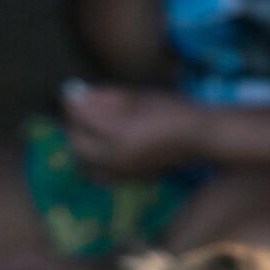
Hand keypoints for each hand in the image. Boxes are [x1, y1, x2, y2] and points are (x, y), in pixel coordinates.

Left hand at [62, 85, 205, 177]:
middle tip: (78, 107)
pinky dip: (90, 160)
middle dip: (73, 123)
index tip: (69, 90)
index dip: (72, 101)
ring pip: (83, 162)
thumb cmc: (173, 110)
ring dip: (79, 143)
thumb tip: (77, 95)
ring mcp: (120, 172)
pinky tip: (99, 145)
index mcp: (120, 133)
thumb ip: (106, 97)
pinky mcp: (126, 180)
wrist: (200, 139)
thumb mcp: (139, 96)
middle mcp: (116, 157)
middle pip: (77, 142)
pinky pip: (96, 174)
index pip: (82, 117)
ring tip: (88, 126)